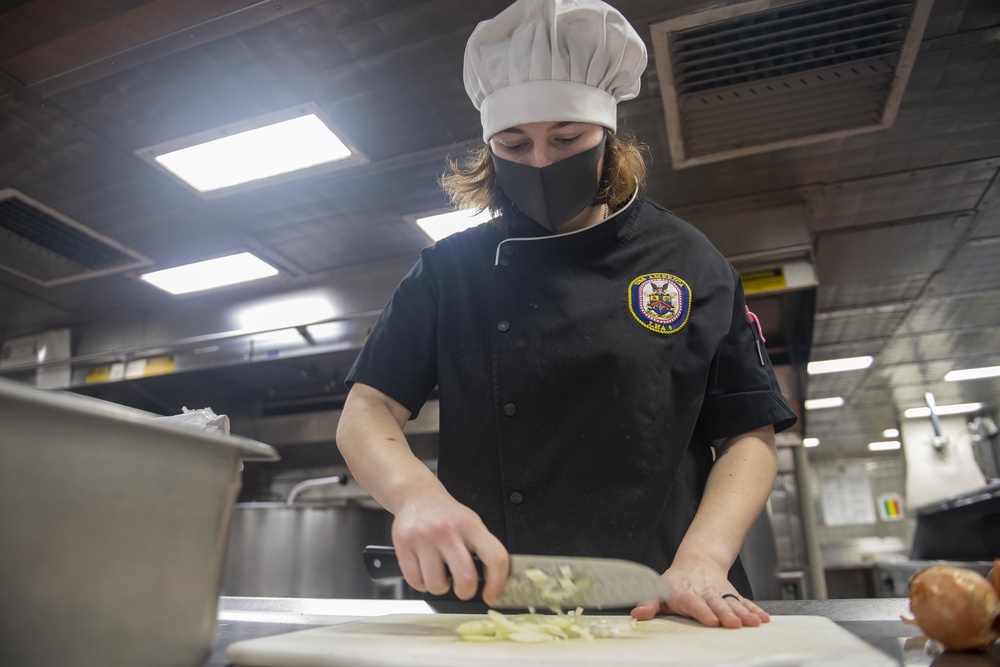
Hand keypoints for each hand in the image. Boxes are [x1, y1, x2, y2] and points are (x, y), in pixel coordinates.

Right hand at [391, 490, 508, 604]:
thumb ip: (483, 549)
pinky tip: (424, 569)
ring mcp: (424, 539)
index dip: (497, 583)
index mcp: (471, 527)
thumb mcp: (472, 524)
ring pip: (436, 585)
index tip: (491, 594)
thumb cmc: (447, 515)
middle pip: (465, 578)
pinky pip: (415, 582)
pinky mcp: (404, 545)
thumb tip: (495, 582)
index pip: (495, 558)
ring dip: (440, 586)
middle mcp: (448, 532)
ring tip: (439, 572)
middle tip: (462, 587)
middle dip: (465, 591)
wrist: (417, 496)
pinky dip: (421, 583)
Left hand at [630, 556, 769, 628]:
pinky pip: (744, 602)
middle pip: (717, 603)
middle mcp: (706, 593)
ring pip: (733, 603)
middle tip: (734, 624)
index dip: (702, 611)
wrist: (696, 562)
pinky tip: (763, 619)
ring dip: (743, 613)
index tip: (711, 620)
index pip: (694, 603)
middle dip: (726, 614)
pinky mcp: (732, 595)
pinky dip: (754, 610)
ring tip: (753, 623)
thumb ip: (649, 603)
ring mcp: (720, 594)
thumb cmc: (675, 583)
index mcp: (686, 594)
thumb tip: (638, 614)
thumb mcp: (658, 590)